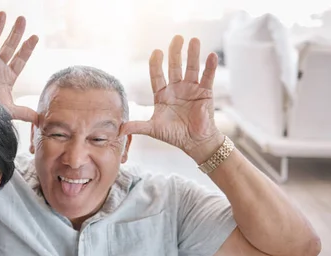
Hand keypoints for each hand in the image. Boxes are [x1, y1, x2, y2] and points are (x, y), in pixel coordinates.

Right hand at [0, 12, 38, 123]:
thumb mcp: (9, 111)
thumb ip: (24, 112)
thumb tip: (40, 119)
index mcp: (8, 77)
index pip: (20, 59)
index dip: (27, 49)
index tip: (35, 37)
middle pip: (9, 46)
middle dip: (16, 33)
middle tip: (23, 19)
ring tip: (4, 13)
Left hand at [121, 36, 224, 162]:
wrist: (194, 142)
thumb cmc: (173, 135)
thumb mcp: (153, 129)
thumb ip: (137, 126)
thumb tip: (119, 129)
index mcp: (162, 95)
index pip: (157, 76)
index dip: (156, 64)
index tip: (156, 52)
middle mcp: (176, 88)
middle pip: (175, 67)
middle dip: (175, 53)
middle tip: (177, 38)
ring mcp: (191, 89)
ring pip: (192, 68)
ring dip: (193, 55)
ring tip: (194, 40)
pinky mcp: (205, 93)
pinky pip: (207, 77)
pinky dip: (210, 67)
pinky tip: (211, 55)